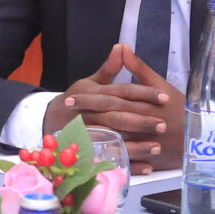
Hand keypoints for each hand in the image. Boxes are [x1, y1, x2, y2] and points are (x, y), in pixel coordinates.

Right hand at [43, 45, 178, 167]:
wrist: (51, 120)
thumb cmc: (78, 100)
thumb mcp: (90, 82)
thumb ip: (109, 68)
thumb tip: (122, 46)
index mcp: (94, 94)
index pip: (122, 92)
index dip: (144, 93)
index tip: (164, 97)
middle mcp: (91, 114)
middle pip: (119, 117)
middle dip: (142, 121)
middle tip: (163, 125)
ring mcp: (89, 135)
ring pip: (114, 141)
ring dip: (136, 146)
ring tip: (157, 147)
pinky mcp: (90, 153)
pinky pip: (110, 161)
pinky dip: (128, 165)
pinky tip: (147, 167)